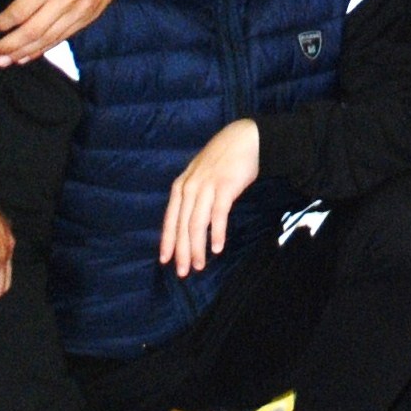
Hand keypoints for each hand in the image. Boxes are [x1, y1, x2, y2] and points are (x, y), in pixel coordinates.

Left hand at [0, 0, 137, 62]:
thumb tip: (16, 4)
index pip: (23, 9)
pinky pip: (63, 37)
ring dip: (24, 52)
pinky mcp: (91, 17)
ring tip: (4, 60)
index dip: (5, 22)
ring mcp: (83, 11)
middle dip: (9, 44)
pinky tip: (29, 55)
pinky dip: (44, 48)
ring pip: (48, 39)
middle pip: (34, 31)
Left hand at [159, 119, 260, 274]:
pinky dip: (217, 232)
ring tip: (199, 265)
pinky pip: (218, 214)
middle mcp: (190, 187)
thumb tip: (189, 222)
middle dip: (181, 251)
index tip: (165, 260)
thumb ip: (193, 196)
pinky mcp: (224, 186)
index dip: (167, 241)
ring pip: (197, 223)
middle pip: (182, 225)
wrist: (245, 139)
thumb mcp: (200, 176)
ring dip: (197, 247)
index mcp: (181, 186)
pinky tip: (217, 248)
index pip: (170, 219)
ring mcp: (206, 186)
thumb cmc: (223, 160)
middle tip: (183, 272)